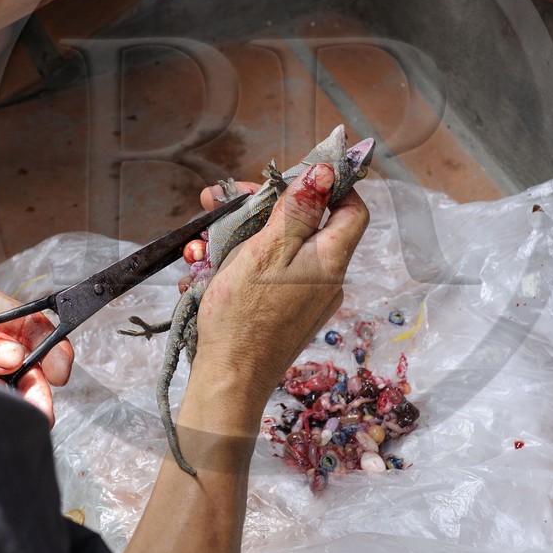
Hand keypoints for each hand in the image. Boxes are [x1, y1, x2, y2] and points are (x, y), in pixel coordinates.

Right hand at [187, 163, 368, 419]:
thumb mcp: (267, 249)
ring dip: (239, 236)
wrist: (230, 381)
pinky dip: (239, 265)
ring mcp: (306, 299)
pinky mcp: (284, 315)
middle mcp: (326, 278)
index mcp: (330, 259)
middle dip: (261, 207)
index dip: (330, 185)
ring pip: (279, 249)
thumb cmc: (243, 315)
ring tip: (200, 242)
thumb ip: (297, 210)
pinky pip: (268, 276)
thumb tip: (326, 171)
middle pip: (305, 225)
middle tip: (221, 199)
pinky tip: (204, 268)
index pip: (352, 209)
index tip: (292, 177)